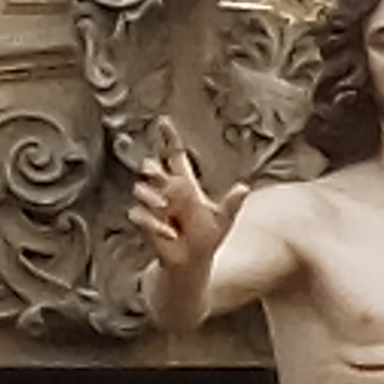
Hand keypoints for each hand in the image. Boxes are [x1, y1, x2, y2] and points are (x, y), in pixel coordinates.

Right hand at [132, 116, 248, 272]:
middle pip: (150, 167)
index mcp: (185, 183)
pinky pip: (140, 214)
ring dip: (155, 200)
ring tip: (169, 212)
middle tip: (162, 179)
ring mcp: (153, 205)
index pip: (174, 153)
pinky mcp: (144, 221)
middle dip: (152, 171)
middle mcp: (166, 190)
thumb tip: (243, 187)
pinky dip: (154, 224)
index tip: (162, 121)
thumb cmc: (206, 238)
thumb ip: (232, 204)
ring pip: (141, 189)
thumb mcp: (223, 220)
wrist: (191, 262)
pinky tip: (168, 233)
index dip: (169, 137)